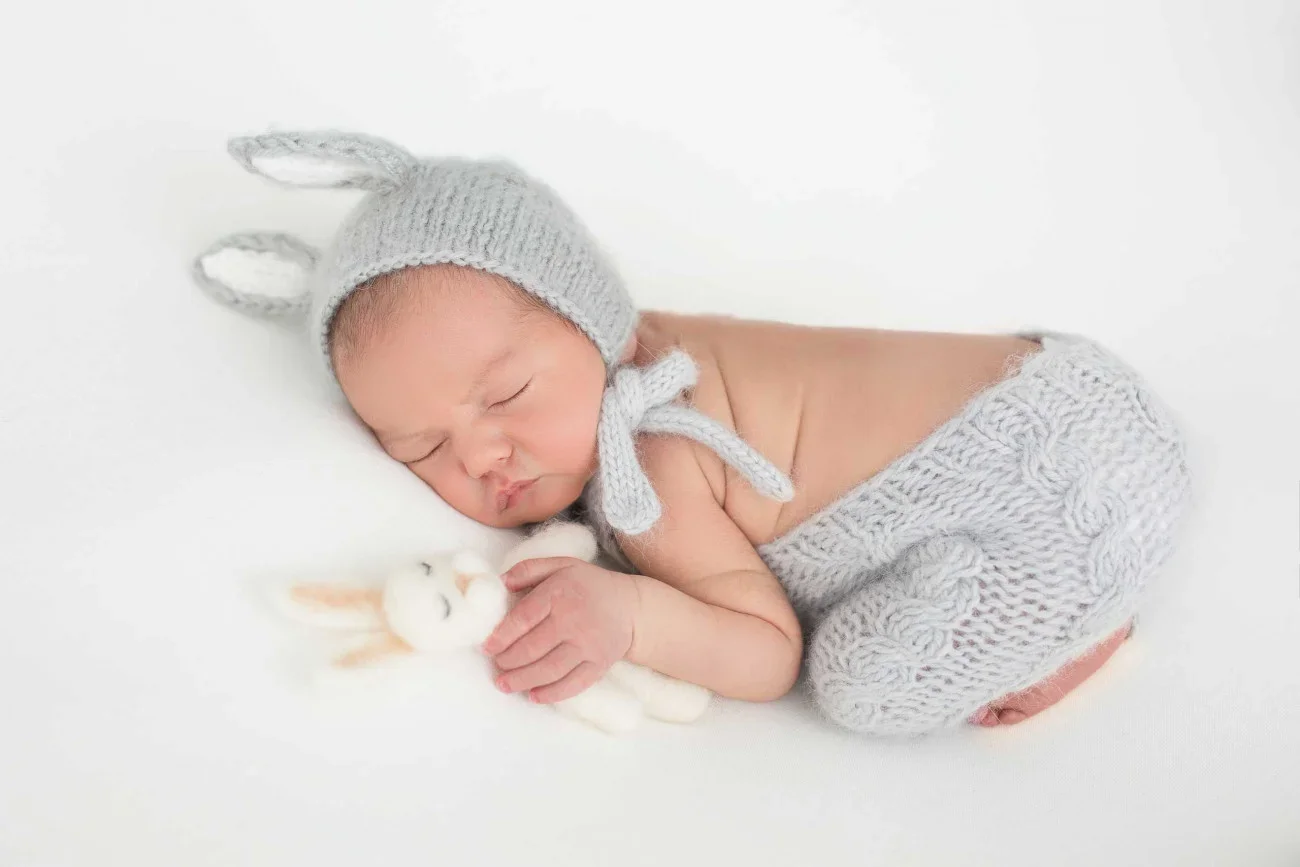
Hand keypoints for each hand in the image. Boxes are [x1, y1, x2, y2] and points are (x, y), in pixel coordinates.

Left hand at [481, 557, 637, 703]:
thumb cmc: (589, 586)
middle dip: (508, 661)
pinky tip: (533, 696)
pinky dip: (551, 694)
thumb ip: (529, 570)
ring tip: (504, 684)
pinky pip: (573, 684)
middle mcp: (574, 620)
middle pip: (532, 648)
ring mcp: (588, 645)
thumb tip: (500, 583)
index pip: (524, 618)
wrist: (631, 607)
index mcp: (560, 592)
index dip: (502, 636)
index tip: (487, 647)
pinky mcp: (599, 664)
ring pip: (549, 669)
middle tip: (497, 666)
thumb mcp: (561, 565)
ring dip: (522, 680)